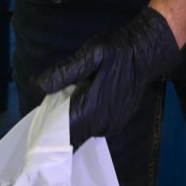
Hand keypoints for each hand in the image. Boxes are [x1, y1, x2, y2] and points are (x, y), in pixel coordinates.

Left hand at [37, 7, 180, 149]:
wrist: (148, 52)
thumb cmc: (118, 51)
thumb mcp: (91, 54)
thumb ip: (65, 72)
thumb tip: (39, 86)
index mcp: (92, 111)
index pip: (61, 132)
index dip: (47, 129)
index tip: (38, 121)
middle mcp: (101, 125)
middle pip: (71, 135)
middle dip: (57, 124)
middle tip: (49, 106)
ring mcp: (111, 127)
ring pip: (82, 132)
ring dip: (71, 122)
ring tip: (65, 103)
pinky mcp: (117, 124)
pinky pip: (93, 128)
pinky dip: (84, 120)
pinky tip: (82, 103)